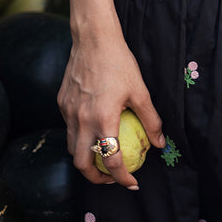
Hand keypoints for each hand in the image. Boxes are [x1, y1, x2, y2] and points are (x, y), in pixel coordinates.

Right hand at [58, 28, 166, 188]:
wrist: (93, 38)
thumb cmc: (119, 62)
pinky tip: (91, 128)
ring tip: (100, 157)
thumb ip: (151, 119)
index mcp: (103, 118)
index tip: (131, 182)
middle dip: (95, 178)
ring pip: (71, 147)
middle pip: (82, 164)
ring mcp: (68, 112)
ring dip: (85, 159)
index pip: (111, 160)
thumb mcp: (140, 90)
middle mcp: (81, 120)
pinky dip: (78, 136)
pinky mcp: (61, 103)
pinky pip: (67, 127)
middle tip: (110, 178)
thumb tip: (159, 143)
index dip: (122, 177)